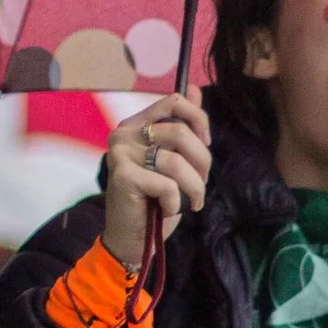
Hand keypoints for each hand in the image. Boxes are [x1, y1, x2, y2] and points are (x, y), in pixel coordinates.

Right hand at [102, 93, 209, 268]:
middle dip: (202, 162)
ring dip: (194, 187)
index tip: (206, 144)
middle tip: (202, 184)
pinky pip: (167, 184)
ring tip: (192, 202)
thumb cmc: (154, 201)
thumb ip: (181, 125)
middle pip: (181, 132)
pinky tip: (166, 210)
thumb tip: (195, 88)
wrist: (131, 239)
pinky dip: (175, 202)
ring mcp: (121, 153)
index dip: (199, 119)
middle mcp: (124, 133)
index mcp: (136, 124)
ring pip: (177, 161)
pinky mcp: (123, 175)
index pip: (174, 101)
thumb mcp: (173, 161)